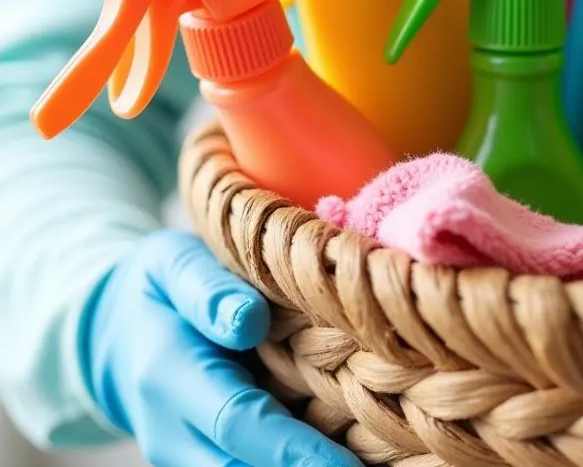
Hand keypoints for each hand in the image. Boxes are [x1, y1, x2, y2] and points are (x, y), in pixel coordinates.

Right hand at [81, 229, 359, 466]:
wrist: (112, 333)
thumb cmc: (159, 287)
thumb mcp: (172, 266)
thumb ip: (207, 289)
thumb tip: (250, 320)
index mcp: (169, 375)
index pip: (237, 422)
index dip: (292, 451)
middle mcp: (172, 432)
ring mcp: (184, 456)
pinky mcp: (202, 461)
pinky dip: (289, 466)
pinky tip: (339, 459)